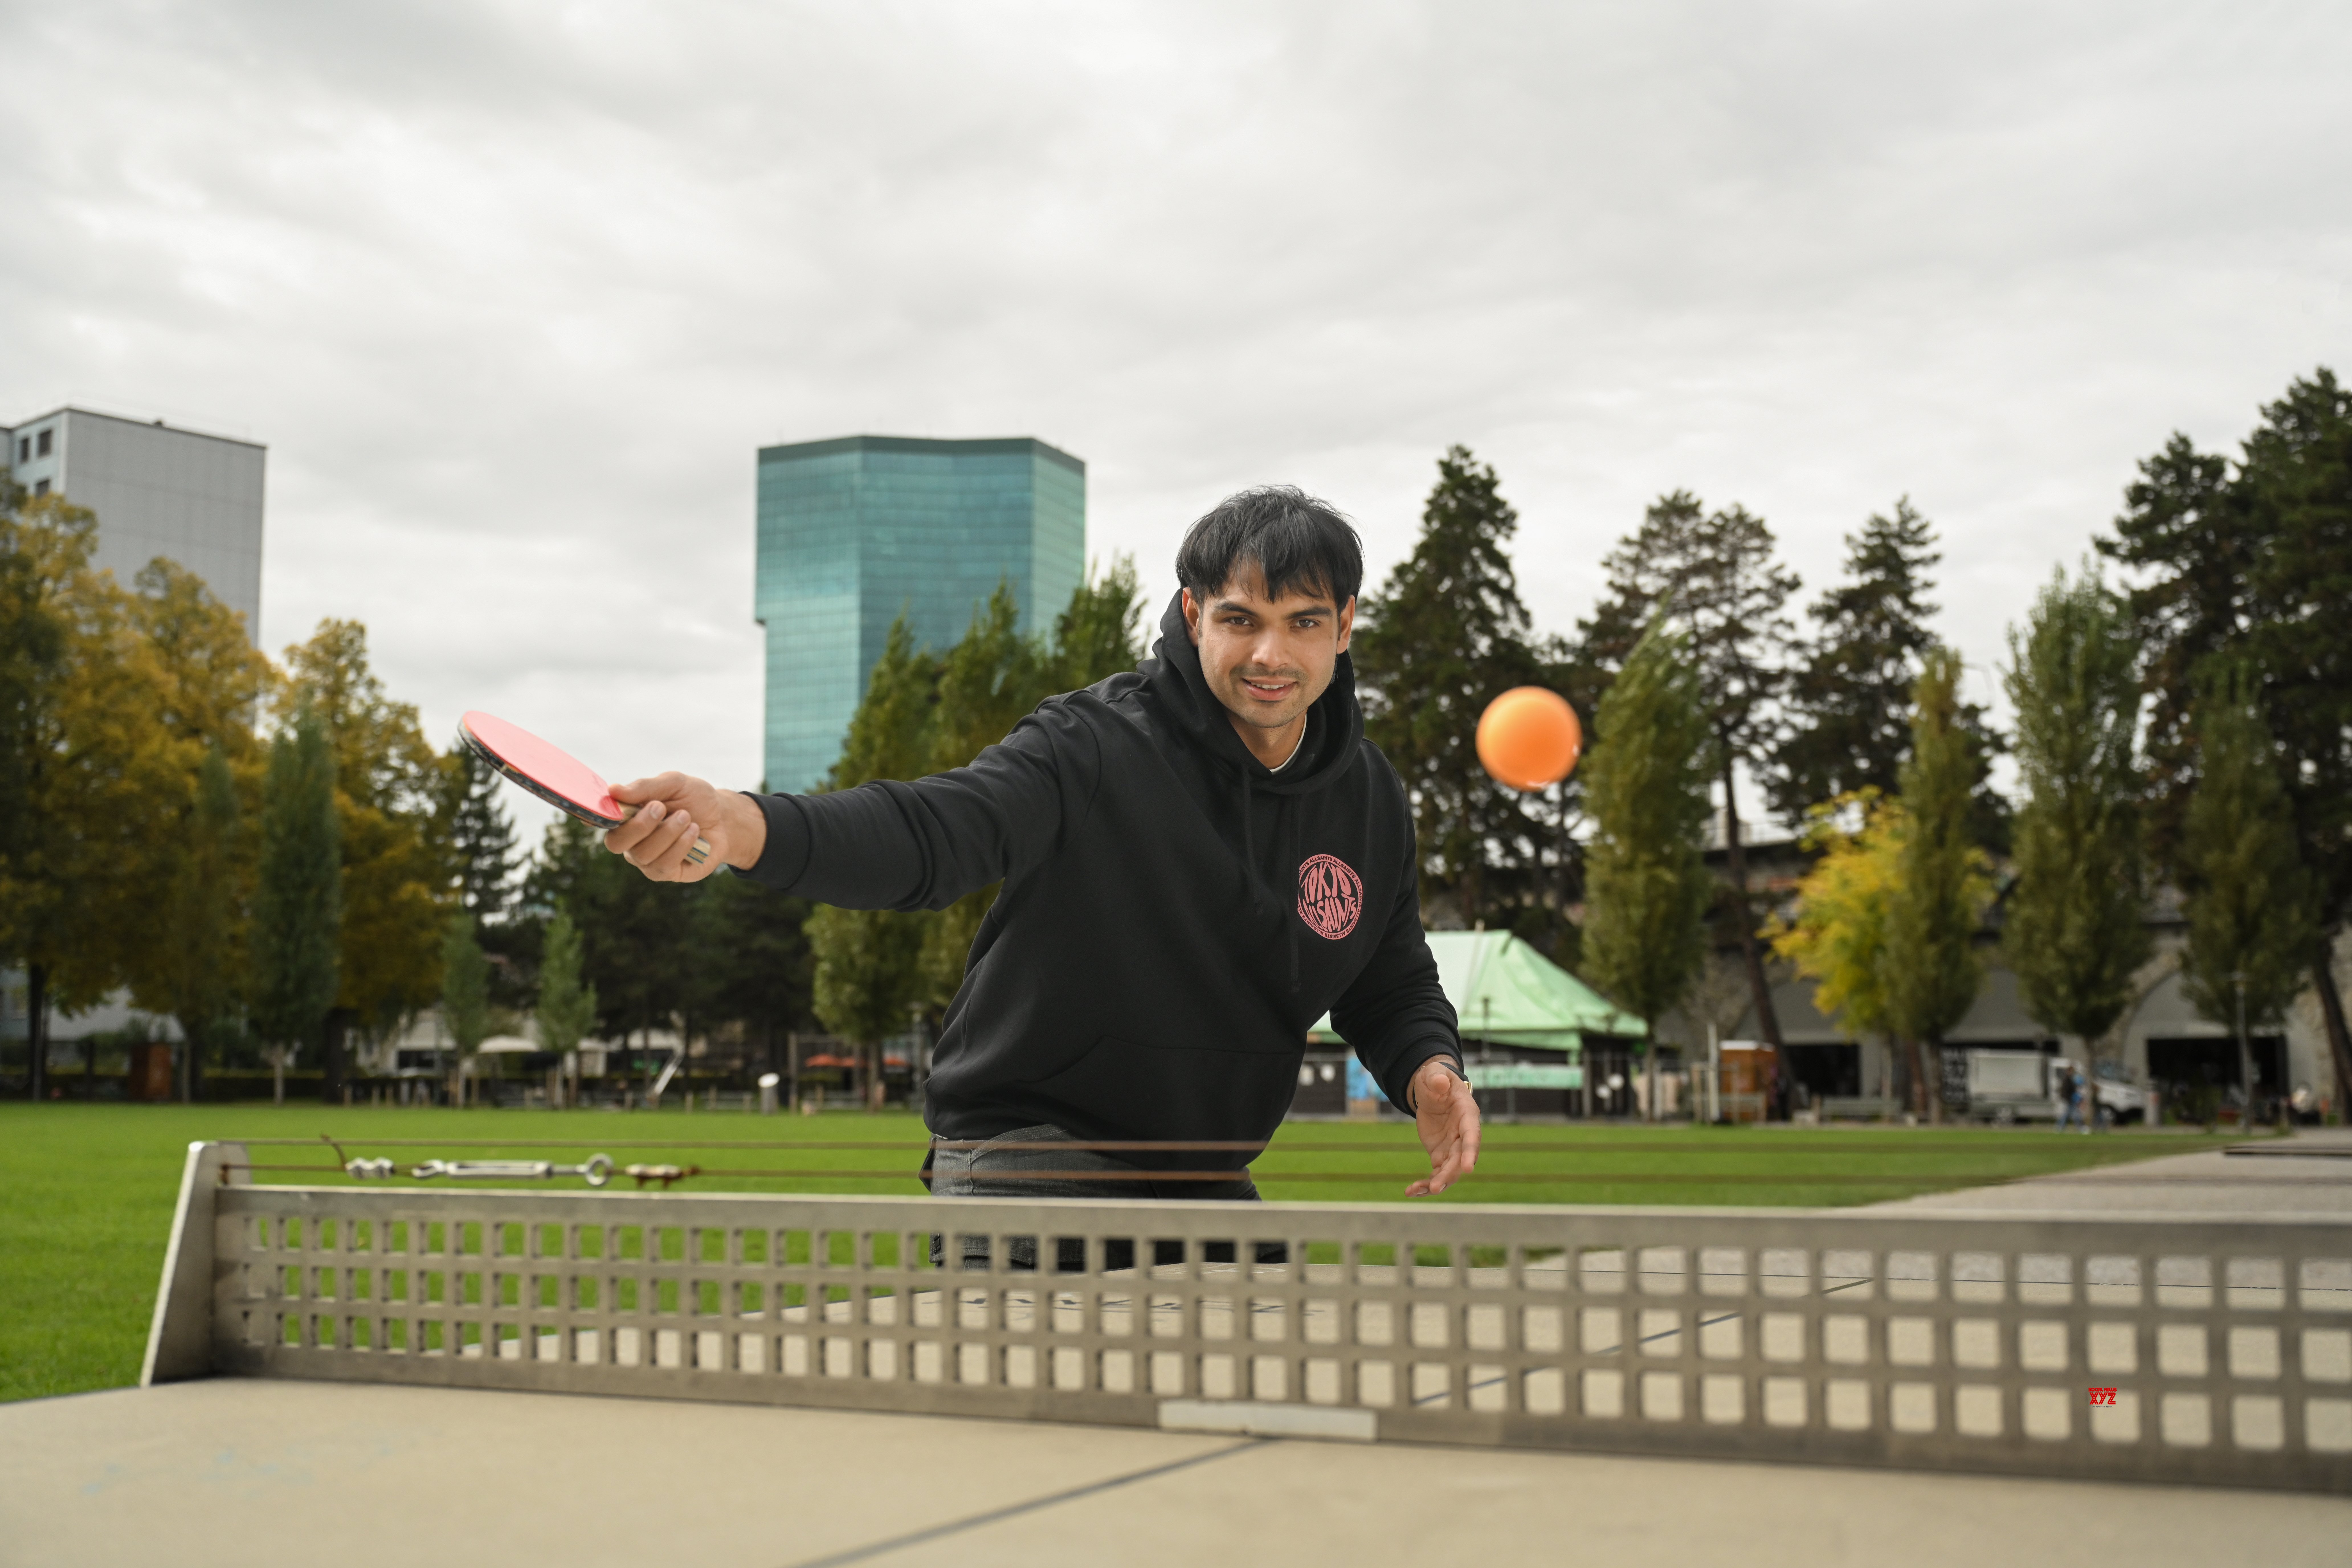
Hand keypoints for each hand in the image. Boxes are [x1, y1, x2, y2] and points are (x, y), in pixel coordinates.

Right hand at [604, 773, 768, 881]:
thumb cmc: (693, 798)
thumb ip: (645, 787)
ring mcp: (648, 860)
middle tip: (661, 807)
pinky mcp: (668, 873)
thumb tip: (612, 790)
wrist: (723, 818)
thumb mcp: (674, 783)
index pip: (603, 822)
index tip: (619, 807)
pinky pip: (664, 865)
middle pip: (617, 843)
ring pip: (644, 854)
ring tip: (686, 817)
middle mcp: (632, 842)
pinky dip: (681, 846)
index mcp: (626, 818)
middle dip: (640, 825)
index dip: (604, 817)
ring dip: (667, 833)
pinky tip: (694, 832)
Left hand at [1406, 1057, 1479, 1196]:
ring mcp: (1453, 1147)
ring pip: (1449, 1171)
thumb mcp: (1434, 1074)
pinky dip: (1425, 1184)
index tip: (1468, 1168)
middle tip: (1435, 1187)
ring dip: (1437, 1183)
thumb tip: (1439, 1083)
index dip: (1470, 1151)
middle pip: (1460, 1159)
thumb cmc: (1436, 1080)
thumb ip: (1437, 1078)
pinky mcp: (1440, 1154)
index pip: (1472, 1135)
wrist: (1431, 1091)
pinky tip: (1410, 1191)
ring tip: (1415, 1191)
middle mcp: (1463, 1134)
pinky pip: (1436, 1173)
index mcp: (1467, 1115)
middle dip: (1450, 1174)